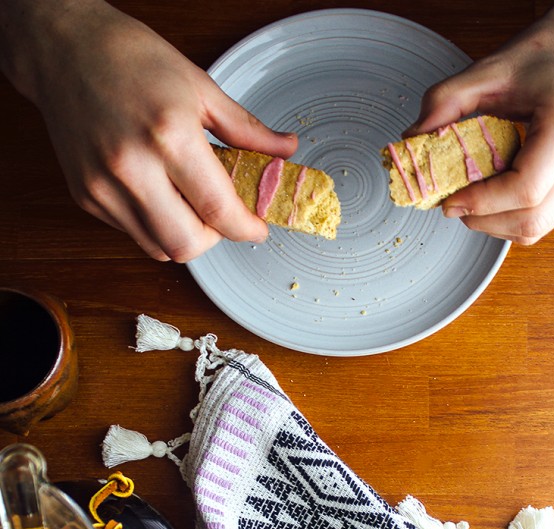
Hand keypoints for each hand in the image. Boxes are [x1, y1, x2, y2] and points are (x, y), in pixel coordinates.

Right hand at [6, 1, 297, 260]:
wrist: (60, 47)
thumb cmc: (129, 57)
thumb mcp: (199, 86)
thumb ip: (245, 130)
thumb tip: (285, 150)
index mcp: (168, 136)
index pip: (218, 210)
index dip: (245, 228)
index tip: (257, 228)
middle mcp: (132, 167)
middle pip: (186, 245)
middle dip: (213, 238)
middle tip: (220, 215)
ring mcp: (103, 186)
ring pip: (158, 249)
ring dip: (184, 236)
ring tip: (189, 202)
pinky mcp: (85, 196)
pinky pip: (132, 232)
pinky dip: (154, 224)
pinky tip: (157, 191)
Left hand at [408, 13, 553, 243]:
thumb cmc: (540, 58)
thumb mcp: (486, 70)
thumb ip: (444, 103)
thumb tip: (411, 141)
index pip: (526, 188)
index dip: (482, 203)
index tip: (450, 201)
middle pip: (533, 218)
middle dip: (485, 220)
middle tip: (455, 205)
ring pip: (538, 227)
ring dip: (496, 223)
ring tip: (472, 200)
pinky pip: (544, 220)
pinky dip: (511, 218)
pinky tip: (495, 196)